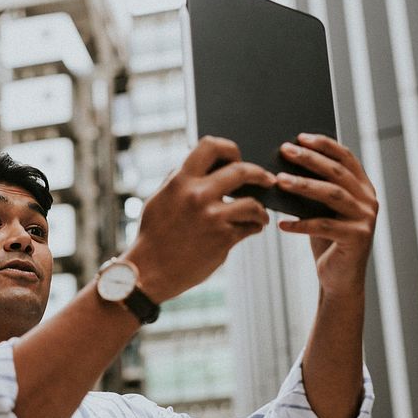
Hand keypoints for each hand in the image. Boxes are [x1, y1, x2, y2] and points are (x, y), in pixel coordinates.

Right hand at [124, 136, 275, 302]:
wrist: (149, 271)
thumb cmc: (153, 235)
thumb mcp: (159, 199)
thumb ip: (178, 180)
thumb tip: (200, 165)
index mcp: (180, 181)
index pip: (210, 146)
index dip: (229, 148)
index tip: (237, 157)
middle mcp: (198, 195)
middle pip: (242, 170)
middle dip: (260, 174)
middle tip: (267, 180)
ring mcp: (213, 218)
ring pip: (252, 203)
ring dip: (260, 209)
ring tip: (260, 214)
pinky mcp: (223, 239)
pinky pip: (249, 227)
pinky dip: (255, 227)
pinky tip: (253, 228)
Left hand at [274, 133, 377, 296]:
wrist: (339, 279)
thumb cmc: (326, 240)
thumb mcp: (320, 211)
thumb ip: (313, 190)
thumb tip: (283, 167)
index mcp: (363, 187)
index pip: (345, 157)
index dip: (324, 145)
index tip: (300, 137)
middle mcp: (369, 200)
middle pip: (337, 172)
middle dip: (309, 159)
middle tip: (285, 150)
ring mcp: (366, 219)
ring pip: (332, 195)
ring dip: (303, 185)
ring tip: (279, 180)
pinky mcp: (358, 238)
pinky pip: (324, 226)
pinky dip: (300, 224)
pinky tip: (281, 224)